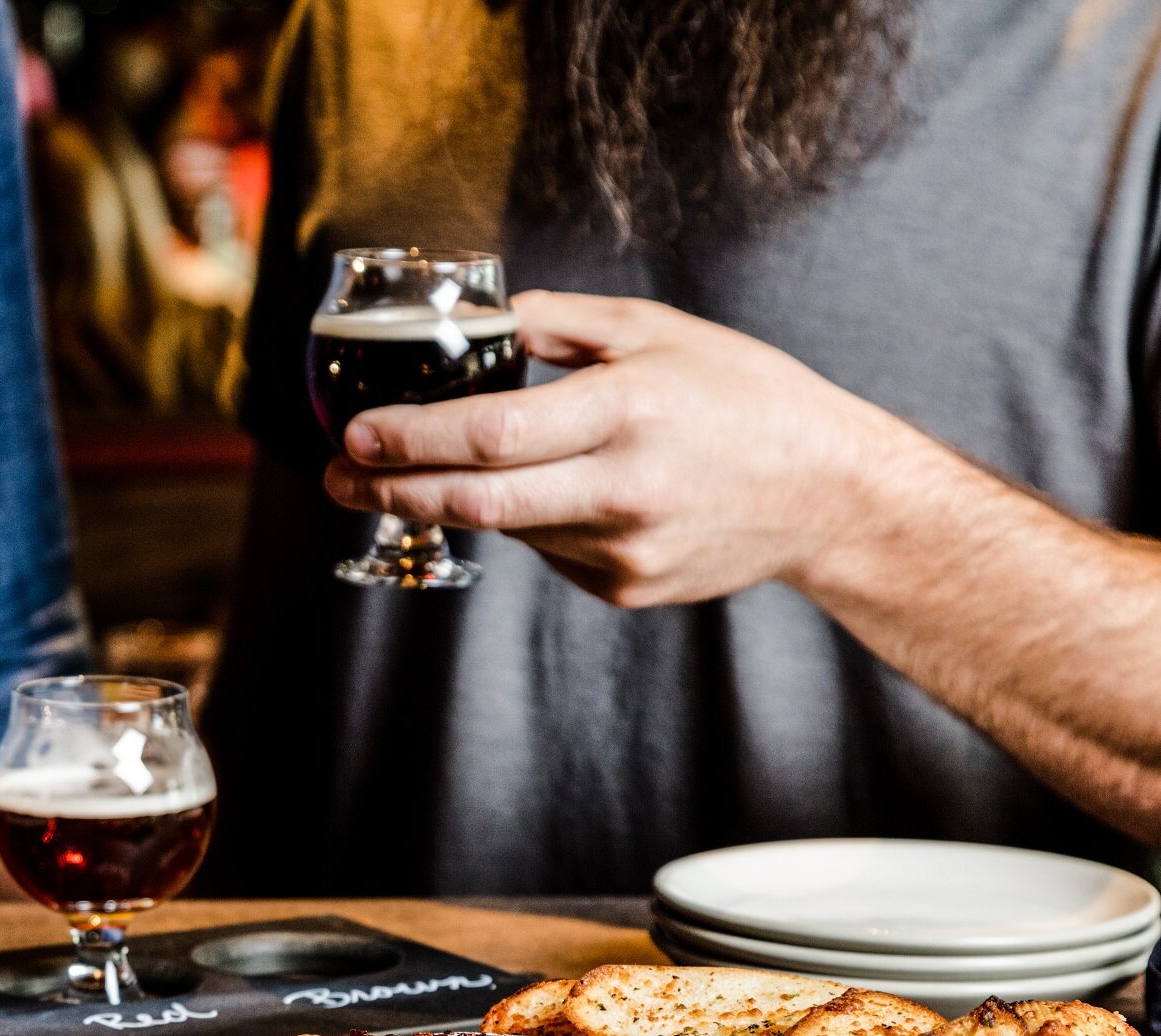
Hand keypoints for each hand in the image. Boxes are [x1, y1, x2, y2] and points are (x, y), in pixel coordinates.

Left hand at [322, 291, 922, 607]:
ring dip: (453, 502)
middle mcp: (622, 489)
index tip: (356, 432)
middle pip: (476, 501)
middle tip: (337, 477)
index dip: (412, 439)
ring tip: (411, 479)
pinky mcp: (626, 589)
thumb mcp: (657, 331)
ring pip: (507, 528)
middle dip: (391, 491)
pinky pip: (548, 552)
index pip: (491, 434)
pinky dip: (526, 522)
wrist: (827, 492)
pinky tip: (546, 495)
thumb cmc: (742, 397)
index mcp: (626, 412)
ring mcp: (623, 550)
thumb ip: (561, 322)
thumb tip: (482, 317)